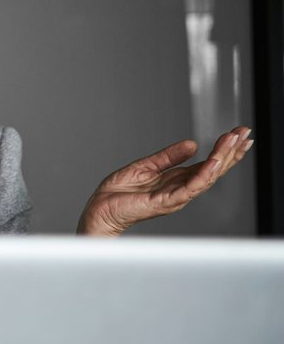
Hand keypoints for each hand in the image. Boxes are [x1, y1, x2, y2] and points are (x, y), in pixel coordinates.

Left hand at [77, 125, 252, 235]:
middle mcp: (181, 189)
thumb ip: (168, 157)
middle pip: (213, 169)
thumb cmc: (118, 194)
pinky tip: (214, 162)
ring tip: (234, 141)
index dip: (224, 149)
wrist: (99, 210)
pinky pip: (189, 188)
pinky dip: (204, 174)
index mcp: (176, 180)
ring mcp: (176, 197)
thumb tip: (191, 144)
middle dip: (231, 151)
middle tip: (245, 133)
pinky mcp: (165, 202)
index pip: (207, 164)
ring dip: (222, 158)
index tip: (238, 134)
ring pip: (206, 177)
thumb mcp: (145, 166)